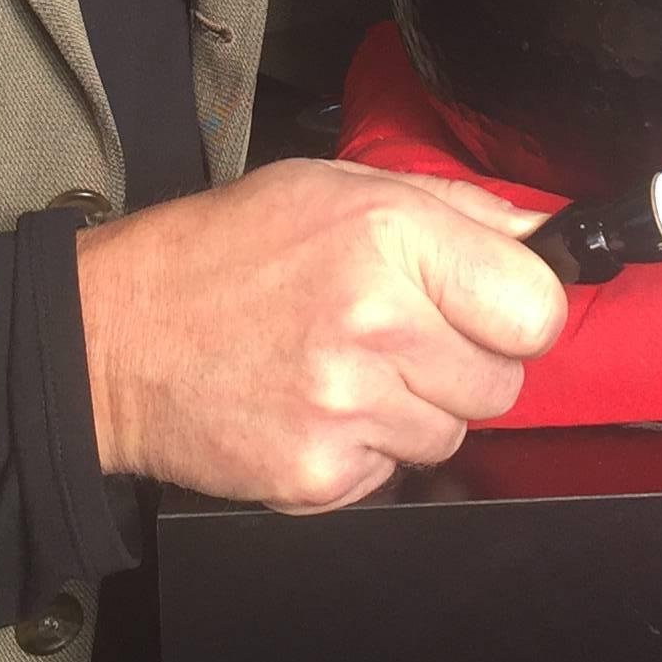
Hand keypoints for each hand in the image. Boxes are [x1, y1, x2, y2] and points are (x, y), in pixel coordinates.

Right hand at [74, 158, 564, 515]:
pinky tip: (313, 407)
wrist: (117, 335)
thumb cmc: (228, 251)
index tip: (490, 307)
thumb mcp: (340, 185)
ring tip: (344, 367)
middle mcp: (376, 320)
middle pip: (503, 382)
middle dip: (464, 363)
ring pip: (452, 433)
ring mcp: (348, 406)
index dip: (519, 311)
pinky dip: (363, 452)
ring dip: (414, 409)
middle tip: (399, 336)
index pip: (536, 308)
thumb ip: (456, 209)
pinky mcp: (319, 476)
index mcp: (390, 235)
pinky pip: (393, 475)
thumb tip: (545, 239)